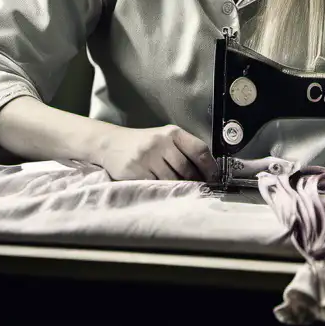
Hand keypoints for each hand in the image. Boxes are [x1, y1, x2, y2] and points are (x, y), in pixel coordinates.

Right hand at [91, 124, 218, 181]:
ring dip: (179, 189)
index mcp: (172, 133)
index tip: (214, 178)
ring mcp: (148, 156)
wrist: (110, 143)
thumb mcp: (164, 139)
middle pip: (187, 169)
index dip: (210, 166)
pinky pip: (156, 186)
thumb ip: (183, 151)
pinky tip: (162, 191)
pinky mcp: (136, 170)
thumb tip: (207, 172)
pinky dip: (162, 191)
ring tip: (180, 192)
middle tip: (198, 190)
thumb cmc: (143, 143)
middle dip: (195, 182)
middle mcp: (161, 142)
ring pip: (172, 180)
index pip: (199, 149)